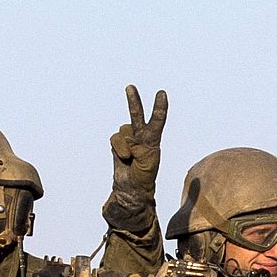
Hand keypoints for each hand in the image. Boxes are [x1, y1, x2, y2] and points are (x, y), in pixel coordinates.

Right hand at [104, 85, 167, 228]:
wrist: (131, 189)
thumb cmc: (144, 178)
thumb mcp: (147, 163)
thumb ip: (139, 148)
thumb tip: (128, 139)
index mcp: (153, 141)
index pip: (157, 122)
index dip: (159, 108)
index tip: (162, 93)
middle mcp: (142, 138)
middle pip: (137, 116)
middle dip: (133, 101)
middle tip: (130, 87)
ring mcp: (129, 141)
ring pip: (123, 130)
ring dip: (124, 145)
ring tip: (130, 159)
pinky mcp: (119, 145)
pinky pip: (115, 138)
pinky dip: (118, 147)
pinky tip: (123, 158)